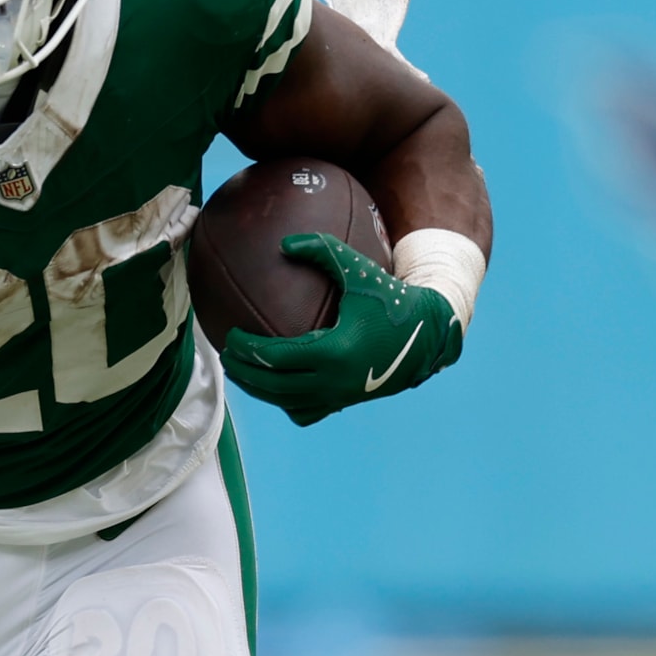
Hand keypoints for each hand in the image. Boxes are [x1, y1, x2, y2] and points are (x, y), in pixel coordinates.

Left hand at [219, 233, 461, 426]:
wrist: (429, 334)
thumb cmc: (392, 298)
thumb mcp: (360, 269)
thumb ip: (323, 250)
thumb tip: (284, 243)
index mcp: (335, 351)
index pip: (275, 357)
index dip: (247, 349)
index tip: (231, 335)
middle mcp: (335, 381)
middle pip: (273, 385)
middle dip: (244, 372)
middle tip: (226, 355)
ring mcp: (339, 397)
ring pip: (285, 402)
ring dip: (258, 389)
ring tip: (240, 372)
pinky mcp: (345, 403)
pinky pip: (305, 412)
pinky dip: (284, 402)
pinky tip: (272, 386)